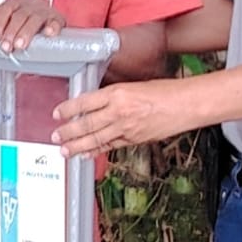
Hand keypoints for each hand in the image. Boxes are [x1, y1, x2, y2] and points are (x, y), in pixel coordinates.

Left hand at [0, 0, 64, 52]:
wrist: (49, 20)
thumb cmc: (24, 19)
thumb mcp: (8, 16)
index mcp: (16, 1)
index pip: (5, 9)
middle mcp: (31, 3)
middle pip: (20, 15)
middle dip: (11, 32)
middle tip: (6, 47)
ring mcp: (45, 10)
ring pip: (35, 19)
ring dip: (27, 32)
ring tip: (20, 46)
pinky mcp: (58, 19)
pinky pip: (56, 21)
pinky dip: (53, 27)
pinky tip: (49, 34)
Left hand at [52, 81, 201, 157]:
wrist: (185, 105)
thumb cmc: (164, 92)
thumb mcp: (133, 86)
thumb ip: (113, 96)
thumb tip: (93, 105)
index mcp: (117, 93)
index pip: (85, 101)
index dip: (68, 109)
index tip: (57, 113)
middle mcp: (119, 111)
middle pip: (86, 123)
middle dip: (68, 132)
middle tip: (55, 137)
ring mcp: (126, 127)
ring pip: (95, 138)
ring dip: (77, 146)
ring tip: (64, 151)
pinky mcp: (134, 139)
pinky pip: (110, 146)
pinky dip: (96, 151)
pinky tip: (86, 154)